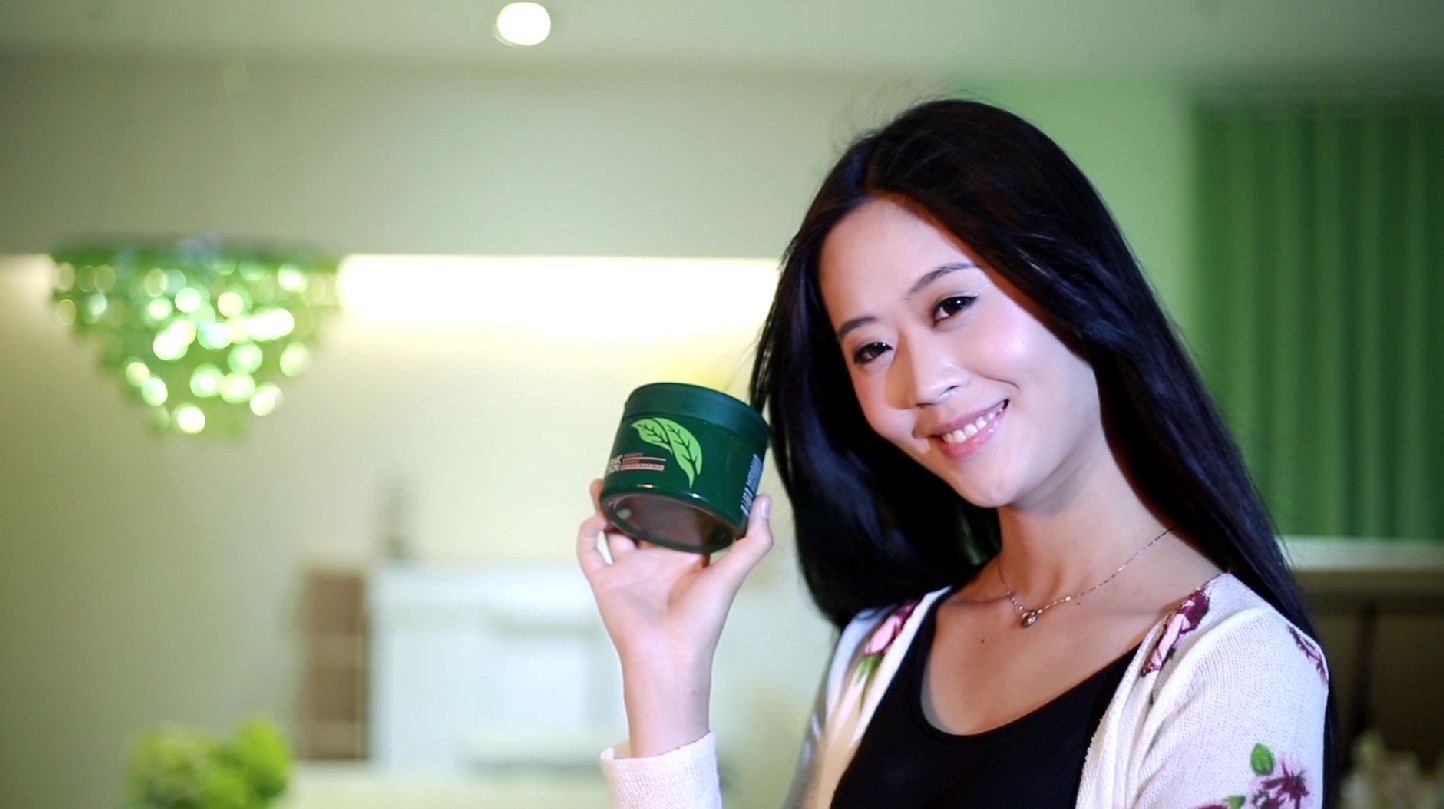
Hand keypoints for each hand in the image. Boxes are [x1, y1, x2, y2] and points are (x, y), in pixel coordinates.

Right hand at [576, 478, 773, 755]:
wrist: (669, 656)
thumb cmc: (702, 622)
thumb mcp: (732, 574)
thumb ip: (753, 541)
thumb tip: (764, 499)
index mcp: (684, 557)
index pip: (677, 518)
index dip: (674, 496)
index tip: (673, 468)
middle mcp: (655, 560)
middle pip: (642, 518)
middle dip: (635, 495)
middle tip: (633, 468)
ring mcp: (629, 570)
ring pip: (612, 529)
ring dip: (605, 506)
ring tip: (603, 481)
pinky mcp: (606, 582)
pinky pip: (590, 551)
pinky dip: (588, 532)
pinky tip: (598, 515)